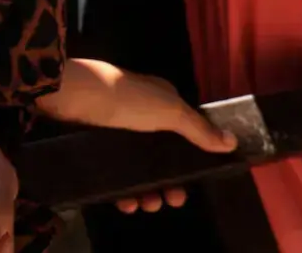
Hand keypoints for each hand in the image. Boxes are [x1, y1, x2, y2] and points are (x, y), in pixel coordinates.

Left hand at [39, 59, 235, 213]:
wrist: (69, 95)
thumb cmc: (125, 98)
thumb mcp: (167, 110)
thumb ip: (198, 128)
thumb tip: (232, 141)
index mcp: (160, 104)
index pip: (183, 136)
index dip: (191, 160)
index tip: (195, 181)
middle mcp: (140, 118)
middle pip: (161, 158)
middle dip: (169, 183)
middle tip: (171, 200)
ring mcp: (116, 135)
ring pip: (138, 171)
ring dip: (147, 192)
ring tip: (147, 204)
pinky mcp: (94, 149)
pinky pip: (114, 176)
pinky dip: (123, 192)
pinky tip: (126, 203)